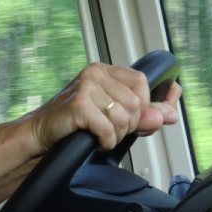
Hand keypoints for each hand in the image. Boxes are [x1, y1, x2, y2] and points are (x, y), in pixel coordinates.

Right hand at [26, 63, 181, 153]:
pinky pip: (109, 129)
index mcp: (104, 70)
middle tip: (111, 130)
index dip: (146, 105)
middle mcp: (95, 73)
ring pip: (124, 118)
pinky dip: (105, 142)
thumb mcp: (112, 114)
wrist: (41, 132)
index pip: (142, 81)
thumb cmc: (74, 122)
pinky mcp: (79, 105)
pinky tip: (94, 140)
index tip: (143, 119)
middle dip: (129, 125)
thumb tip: (170, 114)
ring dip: (116, 135)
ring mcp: (86, 87)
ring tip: (101, 135)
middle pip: (136, 103)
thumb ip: (143, 113)